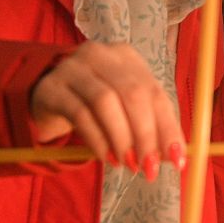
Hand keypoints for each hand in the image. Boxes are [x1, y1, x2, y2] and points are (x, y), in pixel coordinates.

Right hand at [29, 40, 183, 177]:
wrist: (47, 97)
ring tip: (127, 163)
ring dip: (121, 138)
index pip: (155, 92)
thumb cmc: (93, 104)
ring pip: (106, 101)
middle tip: (148, 167)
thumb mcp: (124, 109)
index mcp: (126, 57)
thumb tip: (174, 156)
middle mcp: (101, 55)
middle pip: (132, 93)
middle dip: (145, 135)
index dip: (168, 127)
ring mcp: (73, 68)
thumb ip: (149, 126)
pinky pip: (80, 114)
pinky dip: (97, 140)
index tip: (176, 159)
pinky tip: (105, 157)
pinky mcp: (52, 88)